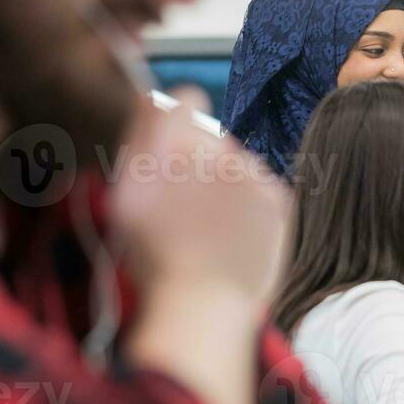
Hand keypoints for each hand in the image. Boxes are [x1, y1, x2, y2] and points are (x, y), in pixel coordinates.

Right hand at [109, 97, 290, 309]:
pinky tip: (235, 238)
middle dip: (199, 162)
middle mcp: (212, 152)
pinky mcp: (277, 197)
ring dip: (226, 186)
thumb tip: (151, 95)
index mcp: (168, 148)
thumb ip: (139, 139)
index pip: (184, 99)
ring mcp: (250, 174)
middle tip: (188, 210)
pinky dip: (251, 208)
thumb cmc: (156, 261)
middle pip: (210, 137)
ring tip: (212, 232)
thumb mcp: (126, 199)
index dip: (178, 121)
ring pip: (237, 163)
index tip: (173, 151)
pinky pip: (261, 188)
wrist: (204, 308)